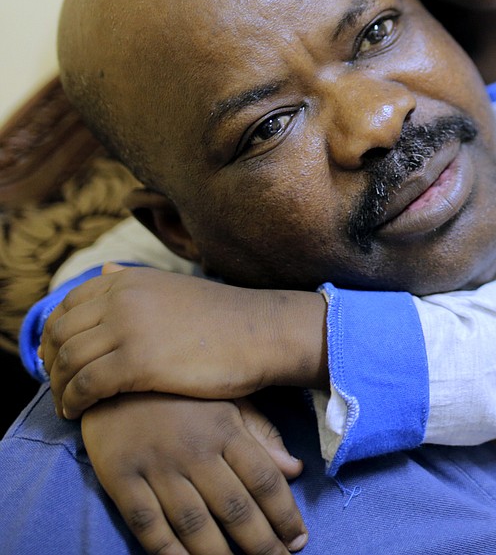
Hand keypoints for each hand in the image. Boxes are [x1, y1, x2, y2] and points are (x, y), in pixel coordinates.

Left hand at [40, 264, 326, 417]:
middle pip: (61, 333)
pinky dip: (73, 401)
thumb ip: (134, 284)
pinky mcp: (138, 361)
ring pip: (68, 360)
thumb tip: (106, 268)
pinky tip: (79, 413)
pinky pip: (85, 385)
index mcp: (129, 279)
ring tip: (67, 404)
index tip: (58, 360)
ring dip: (59, 387)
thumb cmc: (221, 317)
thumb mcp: (172, 287)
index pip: (68, 305)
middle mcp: (123, 297)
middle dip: (51, 364)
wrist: (260, 333)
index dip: (54, 335)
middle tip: (59, 387)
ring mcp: (129, 327)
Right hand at [81, 392, 307, 554]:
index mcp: (224, 426)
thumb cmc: (180, 389)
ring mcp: (156, 465)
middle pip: (235, 508)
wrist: (113, 373)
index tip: (298, 538)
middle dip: (262, 544)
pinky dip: (170, 553)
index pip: (264, 479)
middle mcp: (194, 449)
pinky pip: (148, 526)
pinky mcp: (121, 478)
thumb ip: (261, 434)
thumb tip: (295, 470)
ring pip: (195, 525)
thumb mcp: (226, 398)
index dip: (284, 514)